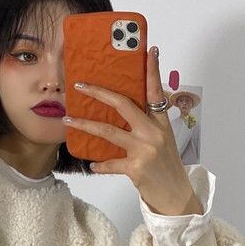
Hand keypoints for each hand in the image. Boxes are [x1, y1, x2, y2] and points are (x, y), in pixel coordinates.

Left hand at [63, 47, 199, 215]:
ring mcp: (144, 149)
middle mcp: (153, 132)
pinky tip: (92, 165)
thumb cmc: (166, 168)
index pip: (156, 91)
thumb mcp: (162, 142)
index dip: (152, 71)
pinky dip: (100, 165)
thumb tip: (122, 116)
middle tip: (80, 85)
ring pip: (109, 131)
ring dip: (85, 125)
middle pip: (123, 104)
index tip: (150, 50)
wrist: (175, 195)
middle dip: (99, 93)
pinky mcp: (136, 168)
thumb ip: (147, 127)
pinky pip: (110, 163)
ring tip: (68, 119)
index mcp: (160, 122)